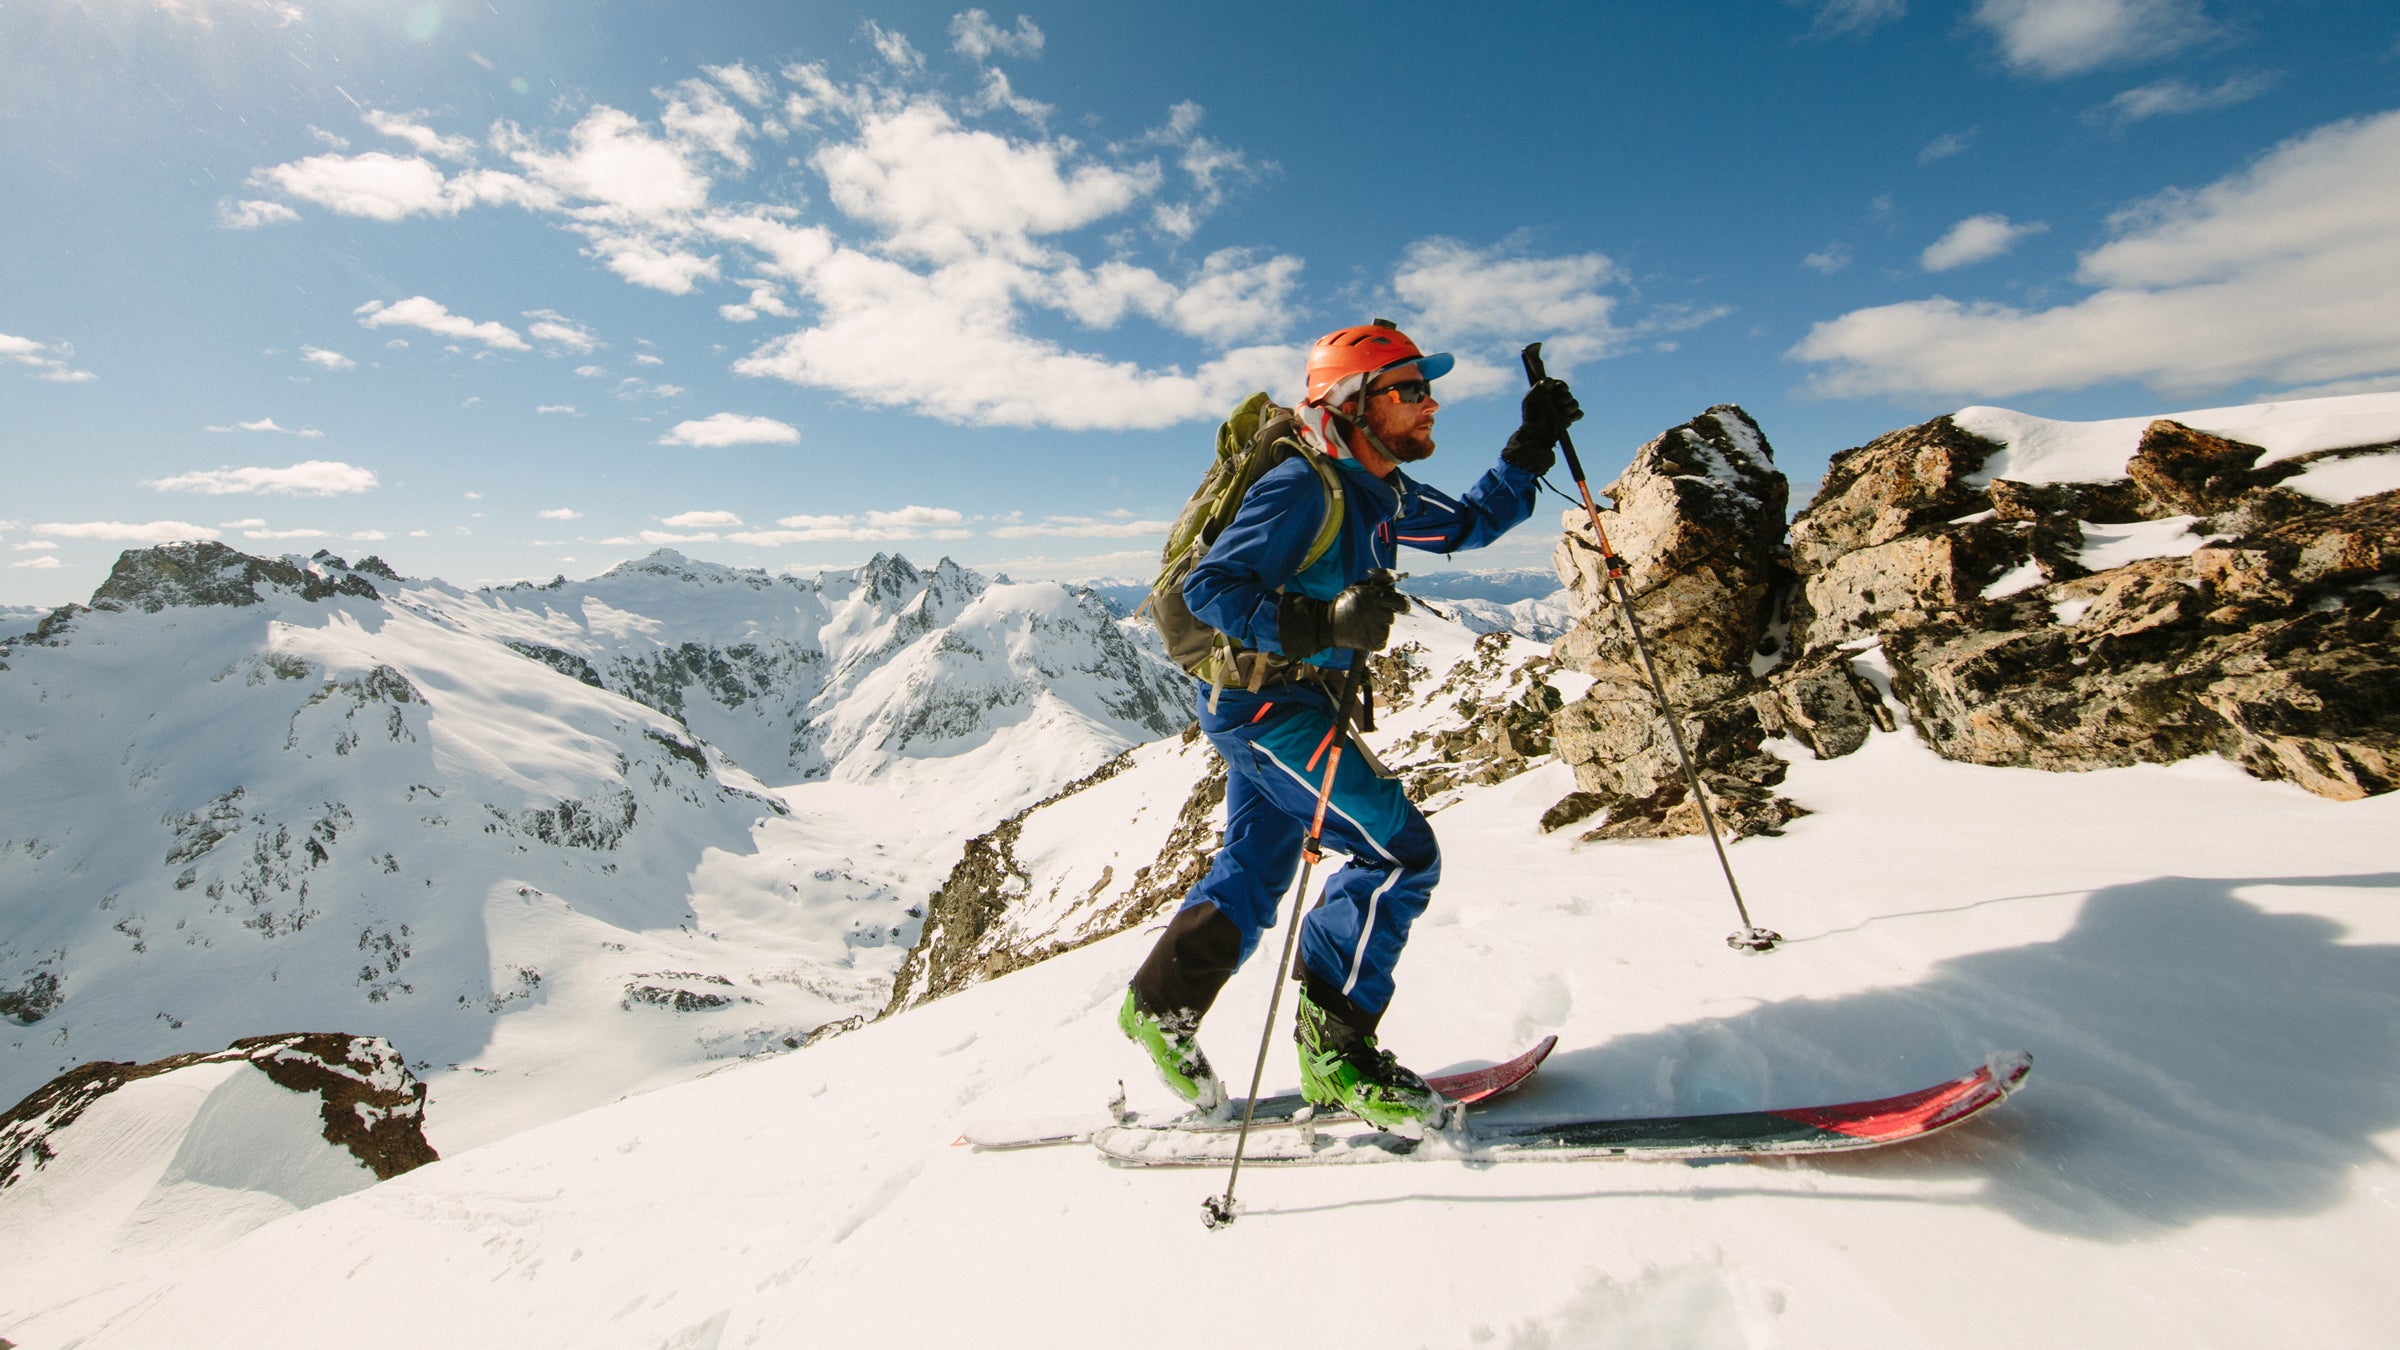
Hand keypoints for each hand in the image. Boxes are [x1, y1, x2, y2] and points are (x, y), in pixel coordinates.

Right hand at [1277, 572, 1409, 653]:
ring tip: (1365, 625)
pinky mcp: (1371, 643)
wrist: (1326, 624)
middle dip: (1384, 615)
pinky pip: (1382, 641)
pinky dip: (1376, 639)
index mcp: (1373, 596)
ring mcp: (1374, 629)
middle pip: (1391, 616)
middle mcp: (1375, 612)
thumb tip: (1394, 578)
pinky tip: (1365, 634)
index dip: (1401, 604)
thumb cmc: (1343, 604)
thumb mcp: (1357, 588)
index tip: (1402, 607)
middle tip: (1371, 615)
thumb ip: (1376, 584)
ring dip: (1379, 627)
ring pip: (1387, 628)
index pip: (1398, 600)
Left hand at [1502, 377, 1581, 475]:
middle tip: (1559, 402)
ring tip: (1564, 411)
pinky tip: (1569, 417)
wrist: (1533, 434)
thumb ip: (1538, 388)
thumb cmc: (1529, 416)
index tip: (1561, 389)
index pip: (1560, 385)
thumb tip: (1549, 380)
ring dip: (1571, 406)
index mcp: (1550, 393)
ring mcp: (1565, 409)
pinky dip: (1576, 414)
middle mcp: (1559, 400)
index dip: (1562, 386)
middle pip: (1568, 394)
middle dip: (1566, 397)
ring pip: (1574, 403)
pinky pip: (1579, 414)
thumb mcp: (1529, 400)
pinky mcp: (1569, 419)